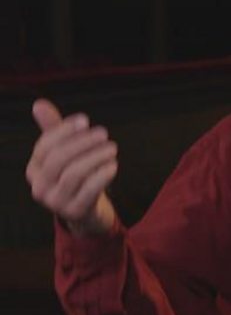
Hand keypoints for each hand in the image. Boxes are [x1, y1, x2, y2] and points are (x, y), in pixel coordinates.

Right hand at [26, 99, 117, 235]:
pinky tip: (113, 165)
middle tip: (103, 133)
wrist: (86, 209)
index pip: (45, 146)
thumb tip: (39, 103)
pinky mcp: (75, 211)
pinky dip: (102, 175)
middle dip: (82, 143)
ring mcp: (56, 202)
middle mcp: (39, 187)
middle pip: (58, 159)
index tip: (85, 120)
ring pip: (74, 174)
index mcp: (33, 169)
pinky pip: (89, 191)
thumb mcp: (65, 152)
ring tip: (112, 148)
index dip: (64, 131)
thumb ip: (54, 129)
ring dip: (96, 157)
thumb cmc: (74, 174)